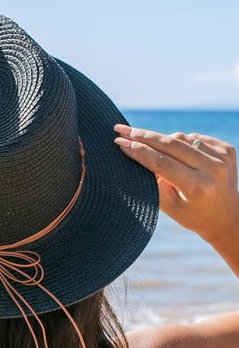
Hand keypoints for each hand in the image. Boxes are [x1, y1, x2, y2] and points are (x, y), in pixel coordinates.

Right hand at [113, 125, 237, 246]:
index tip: (119, 141)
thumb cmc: (192, 215)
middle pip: (171, 144)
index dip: (138, 150)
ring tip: (150, 149)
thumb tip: (136, 152)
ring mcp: (222, 157)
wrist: (226, 217)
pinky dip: (181, 143)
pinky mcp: (226, 150)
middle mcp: (213, 169)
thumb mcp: (169, 207)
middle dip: (143, 136)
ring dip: (162, 141)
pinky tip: (177, 155)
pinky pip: (194, 138)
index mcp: (198, 187)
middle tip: (122, 130)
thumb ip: (153, 183)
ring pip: (181, 138)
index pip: (162, 162)